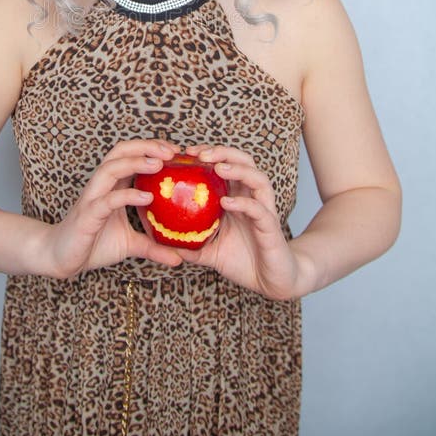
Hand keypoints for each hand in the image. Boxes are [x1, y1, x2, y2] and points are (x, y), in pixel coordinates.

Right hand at [41, 139, 182, 277]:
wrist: (61, 259)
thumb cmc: (92, 244)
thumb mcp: (130, 244)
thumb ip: (153, 246)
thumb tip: (179, 258)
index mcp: (112, 185)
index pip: (131, 155)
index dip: (152, 148)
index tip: (177, 152)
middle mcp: (101, 186)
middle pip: (121, 151)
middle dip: (146, 146)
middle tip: (172, 152)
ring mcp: (93, 198)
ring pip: (111, 167)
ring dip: (136, 161)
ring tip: (159, 163)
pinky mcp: (87, 215)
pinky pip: (107, 200)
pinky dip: (127, 195)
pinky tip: (147, 197)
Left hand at [176, 145, 307, 299]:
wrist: (270, 282)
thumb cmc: (242, 261)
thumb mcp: (209, 251)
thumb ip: (189, 244)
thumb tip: (164, 242)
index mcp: (237, 197)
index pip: (225, 165)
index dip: (208, 154)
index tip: (185, 153)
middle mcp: (251, 198)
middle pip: (243, 162)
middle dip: (222, 153)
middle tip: (199, 154)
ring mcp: (263, 210)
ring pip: (257, 178)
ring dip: (237, 169)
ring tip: (217, 167)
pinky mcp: (271, 227)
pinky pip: (259, 209)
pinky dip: (243, 202)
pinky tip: (226, 202)